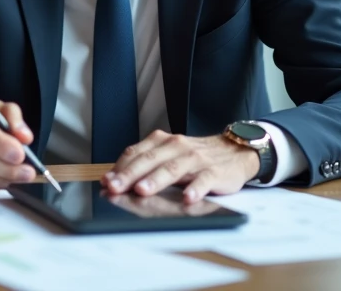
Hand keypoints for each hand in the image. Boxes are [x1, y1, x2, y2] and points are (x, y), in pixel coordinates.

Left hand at [100, 130, 259, 202]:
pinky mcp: (214, 171)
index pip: (136, 153)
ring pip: (172, 168)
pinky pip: (204, 179)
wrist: (234, 150)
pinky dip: (195, 188)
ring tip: (142, 190)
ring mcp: (195, 158)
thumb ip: (145, 164)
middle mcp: (176, 146)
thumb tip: (115, 179)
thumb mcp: (168, 155)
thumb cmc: (195, 157)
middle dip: (130, 174)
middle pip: (149, 160)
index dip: (120, 167)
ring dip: (156, 179)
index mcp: (162, 141)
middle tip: (115, 187)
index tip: (106, 181)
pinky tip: (188, 198)